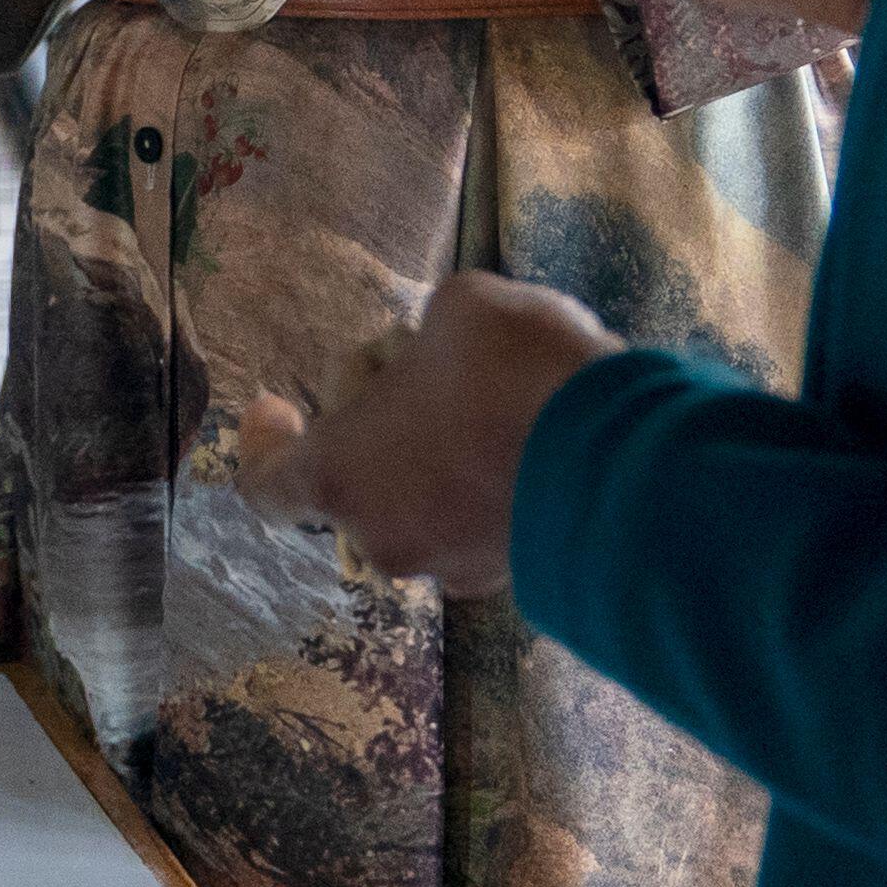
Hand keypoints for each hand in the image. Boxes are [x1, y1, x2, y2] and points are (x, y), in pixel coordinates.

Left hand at [235, 271, 627, 596]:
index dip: (263, 443)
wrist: (623, 462)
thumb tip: (445, 346)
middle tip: (425, 365)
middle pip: (355, 479)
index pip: (266, 486)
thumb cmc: (514, 374)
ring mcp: (451, 567)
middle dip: (379, 422)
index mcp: (340, 475)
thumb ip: (431, 334)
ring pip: (424, 504)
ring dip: (441, 456)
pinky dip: (493, 487)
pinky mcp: (515, 579)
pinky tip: (536, 439)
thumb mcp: (461, 308)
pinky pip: (482, 526)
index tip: (275, 404)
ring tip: (498, 398)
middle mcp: (383, 538)